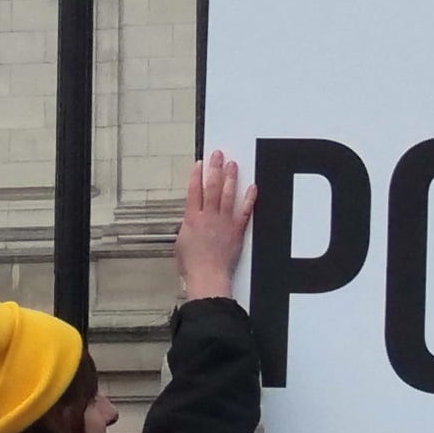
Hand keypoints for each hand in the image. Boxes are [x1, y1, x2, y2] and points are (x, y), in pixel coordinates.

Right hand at [176, 153, 255, 300]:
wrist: (208, 276)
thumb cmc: (192, 265)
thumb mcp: (181, 242)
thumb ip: (187, 227)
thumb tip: (190, 220)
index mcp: (192, 218)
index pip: (194, 191)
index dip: (196, 175)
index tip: (199, 164)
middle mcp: (208, 216)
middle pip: (211, 187)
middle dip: (214, 169)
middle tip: (218, 155)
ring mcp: (224, 222)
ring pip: (228, 194)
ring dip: (230, 178)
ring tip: (233, 165)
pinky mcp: (236, 230)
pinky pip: (244, 211)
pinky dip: (249, 198)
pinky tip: (252, 187)